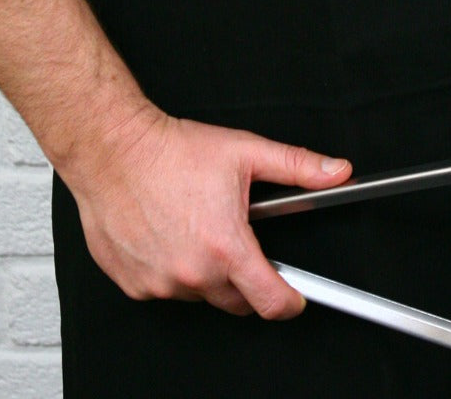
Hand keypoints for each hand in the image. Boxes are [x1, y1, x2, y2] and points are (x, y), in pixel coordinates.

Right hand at [69, 108, 350, 316]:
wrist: (114, 150)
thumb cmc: (172, 151)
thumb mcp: (247, 151)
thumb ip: (298, 166)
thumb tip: (337, 172)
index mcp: (225, 247)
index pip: (270, 300)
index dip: (290, 301)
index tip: (295, 297)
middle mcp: (192, 273)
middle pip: (236, 300)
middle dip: (246, 279)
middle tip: (238, 241)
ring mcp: (160, 283)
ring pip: (199, 294)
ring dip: (207, 272)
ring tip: (199, 226)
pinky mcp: (133, 283)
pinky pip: (165, 288)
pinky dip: (173, 270)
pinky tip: (169, 235)